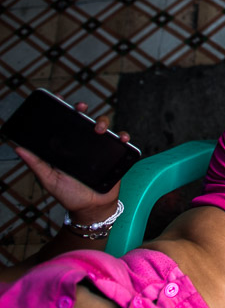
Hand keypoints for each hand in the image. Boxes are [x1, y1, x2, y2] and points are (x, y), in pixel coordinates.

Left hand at [15, 101, 130, 221]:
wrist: (91, 208)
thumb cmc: (69, 195)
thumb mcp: (49, 179)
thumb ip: (36, 164)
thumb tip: (18, 148)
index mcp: (68, 148)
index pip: (65, 124)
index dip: (63, 110)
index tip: (59, 99)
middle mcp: (84, 145)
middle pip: (85, 120)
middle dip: (83, 110)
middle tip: (81, 108)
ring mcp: (100, 148)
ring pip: (104, 127)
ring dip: (103, 122)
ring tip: (99, 130)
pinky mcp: (115, 155)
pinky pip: (121, 141)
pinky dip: (123, 137)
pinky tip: (121, 138)